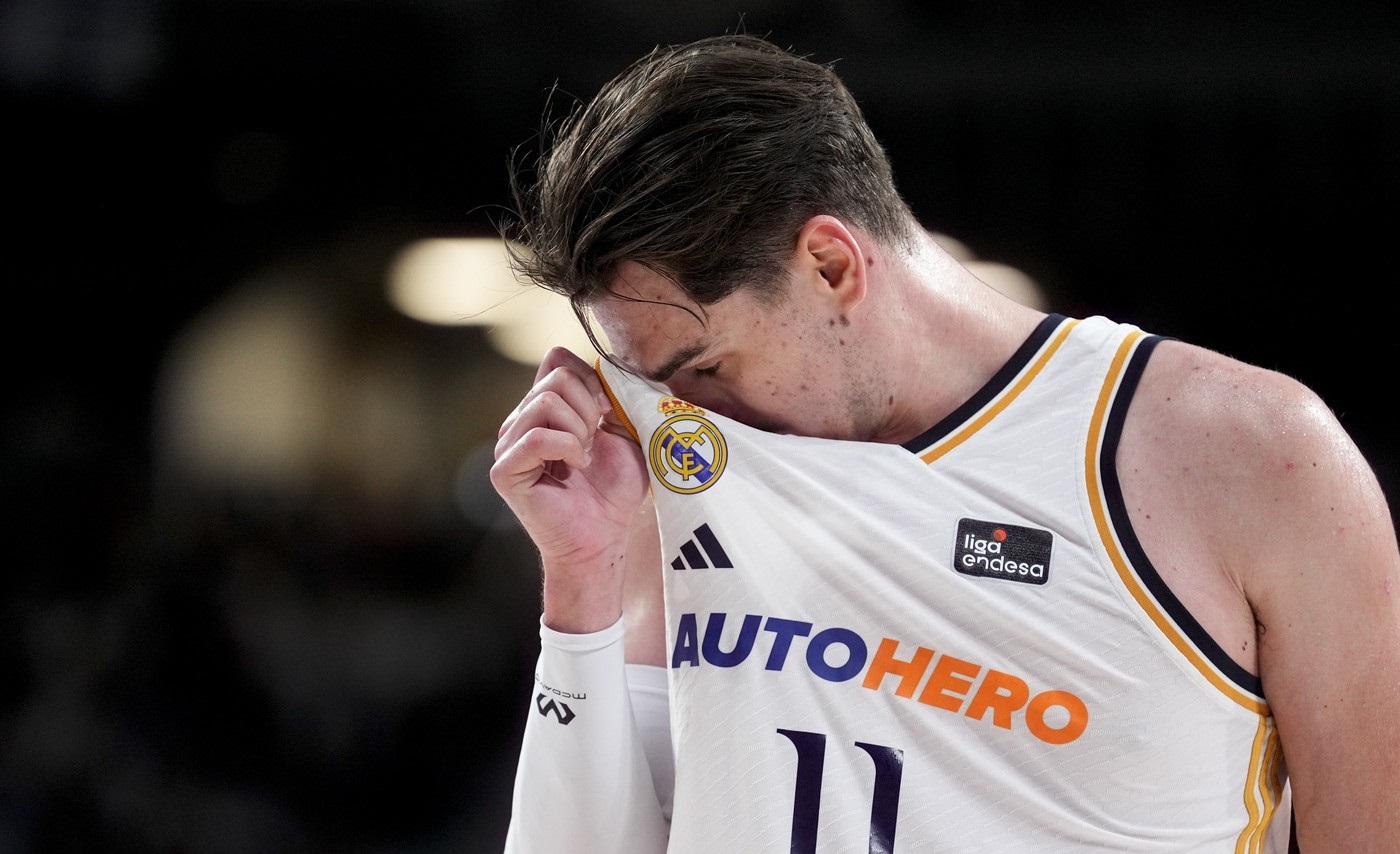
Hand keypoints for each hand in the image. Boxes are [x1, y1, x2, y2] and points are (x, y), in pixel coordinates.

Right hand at [491, 346, 648, 631]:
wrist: (604, 538)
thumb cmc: (614, 490)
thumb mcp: (624, 433)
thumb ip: (614, 396)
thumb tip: (611, 363)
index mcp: (544, 408)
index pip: (556, 359)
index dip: (589, 378)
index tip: (606, 411)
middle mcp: (520, 421)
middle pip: (554, 378)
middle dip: (588, 408)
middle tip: (595, 443)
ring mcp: (508, 445)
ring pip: (544, 404)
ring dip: (578, 431)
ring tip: (585, 458)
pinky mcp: (505, 471)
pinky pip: (536, 439)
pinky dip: (566, 449)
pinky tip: (576, 467)